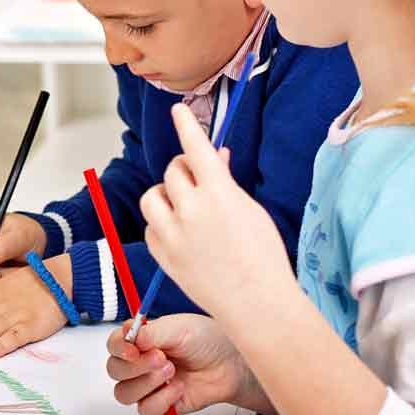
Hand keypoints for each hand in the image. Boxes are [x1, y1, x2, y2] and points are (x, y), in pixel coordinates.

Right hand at [105, 313, 263, 414]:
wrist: (231, 365)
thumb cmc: (206, 341)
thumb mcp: (179, 328)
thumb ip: (151, 332)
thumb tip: (128, 335)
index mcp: (139, 340)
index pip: (113, 345)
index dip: (119, 349)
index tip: (132, 349)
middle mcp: (140, 363)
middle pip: (115, 371)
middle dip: (136, 367)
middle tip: (162, 358)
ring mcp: (149, 386)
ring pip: (125, 394)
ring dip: (147, 384)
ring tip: (171, 372)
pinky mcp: (161, 406)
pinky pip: (146, 410)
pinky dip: (161, 400)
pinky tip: (178, 389)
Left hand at [139, 104, 290, 318]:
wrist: (256, 303)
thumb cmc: (263, 256)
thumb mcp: (251, 210)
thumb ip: (227, 182)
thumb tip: (214, 156)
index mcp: (219, 193)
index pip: (195, 147)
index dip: (186, 125)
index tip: (177, 111)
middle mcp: (191, 210)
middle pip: (172, 171)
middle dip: (184, 172)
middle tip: (198, 182)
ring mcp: (173, 234)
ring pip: (152, 197)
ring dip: (166, 197)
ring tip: (185, 209)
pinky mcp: (161, 255)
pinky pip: (150, 227)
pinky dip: (161, 225)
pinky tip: (180, 235)